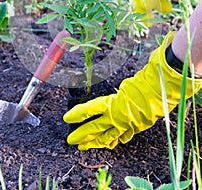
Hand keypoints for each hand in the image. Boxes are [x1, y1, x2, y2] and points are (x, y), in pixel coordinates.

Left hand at [64, 32, 201, 149]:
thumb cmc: (145, 82)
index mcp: (113, 105)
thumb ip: (111, 86)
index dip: (76, 115)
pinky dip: (114, 140)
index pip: (89, 110)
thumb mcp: (126, 81)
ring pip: (107, 138)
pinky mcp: (135, 128)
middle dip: (82, 136)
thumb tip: (100, 85)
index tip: (65, 118)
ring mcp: (127, 125)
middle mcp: (118, 118)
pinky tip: (109, 143)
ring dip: (94, 142)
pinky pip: (121, 137)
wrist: (164, 91)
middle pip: (95, 130)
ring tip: (84, 147)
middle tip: (70, 141)